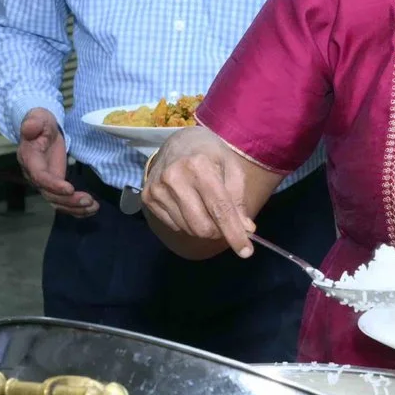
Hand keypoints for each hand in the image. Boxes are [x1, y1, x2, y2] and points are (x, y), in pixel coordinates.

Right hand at [16, 108, 96, 217]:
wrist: (42, 129)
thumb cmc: (41, 123)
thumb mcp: (38, 118)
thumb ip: (33, 122)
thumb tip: (29, 127)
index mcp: (30, 160)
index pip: (40, 177)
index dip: (53, 185)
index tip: (70, 189)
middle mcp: (35, 176)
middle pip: (50, 195)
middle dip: (69, 200)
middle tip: (88, 200)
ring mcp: (45, 183)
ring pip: (57, 202)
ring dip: (75, 207)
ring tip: (93, 206)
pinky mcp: (55, 185)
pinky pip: (63, 201)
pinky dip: (77, 208)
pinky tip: (91, 209)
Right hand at [142, 127, 255, 255]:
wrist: (178, 142)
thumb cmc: (210, 154)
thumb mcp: (232, 168)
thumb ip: (239, 199)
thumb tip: (245, 229)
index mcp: (199, 165)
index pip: (220, 208)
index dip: (234, 233)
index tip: (246, 252)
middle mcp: (174, 177)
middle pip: (202, 226)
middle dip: (218, 232)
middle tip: (224, 222)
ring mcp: (157, 188)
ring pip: (189, 229)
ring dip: (202, 226)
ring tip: (204, 206)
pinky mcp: (147, 197)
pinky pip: (174, 225)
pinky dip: (186, 221)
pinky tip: (188, 203)